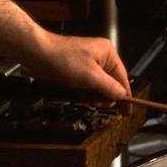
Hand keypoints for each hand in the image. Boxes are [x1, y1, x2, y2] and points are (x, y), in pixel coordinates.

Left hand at [0, 0, 130, 100]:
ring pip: (99, 86)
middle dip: (105, 96)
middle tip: (97, 104)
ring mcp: (89, 64)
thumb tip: (123, 96)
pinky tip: (79, 95)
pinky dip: (85, 93)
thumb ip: (109, 87)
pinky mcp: (78, 70)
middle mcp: (101, 58)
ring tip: (86, 99)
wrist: (39, 54)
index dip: (125, 95)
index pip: (122, 77)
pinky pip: (88, 85)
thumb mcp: (90, 76)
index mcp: (108, 54)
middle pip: (111, 83)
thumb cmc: (65, 62)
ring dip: (94, 96)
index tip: (128, 112)